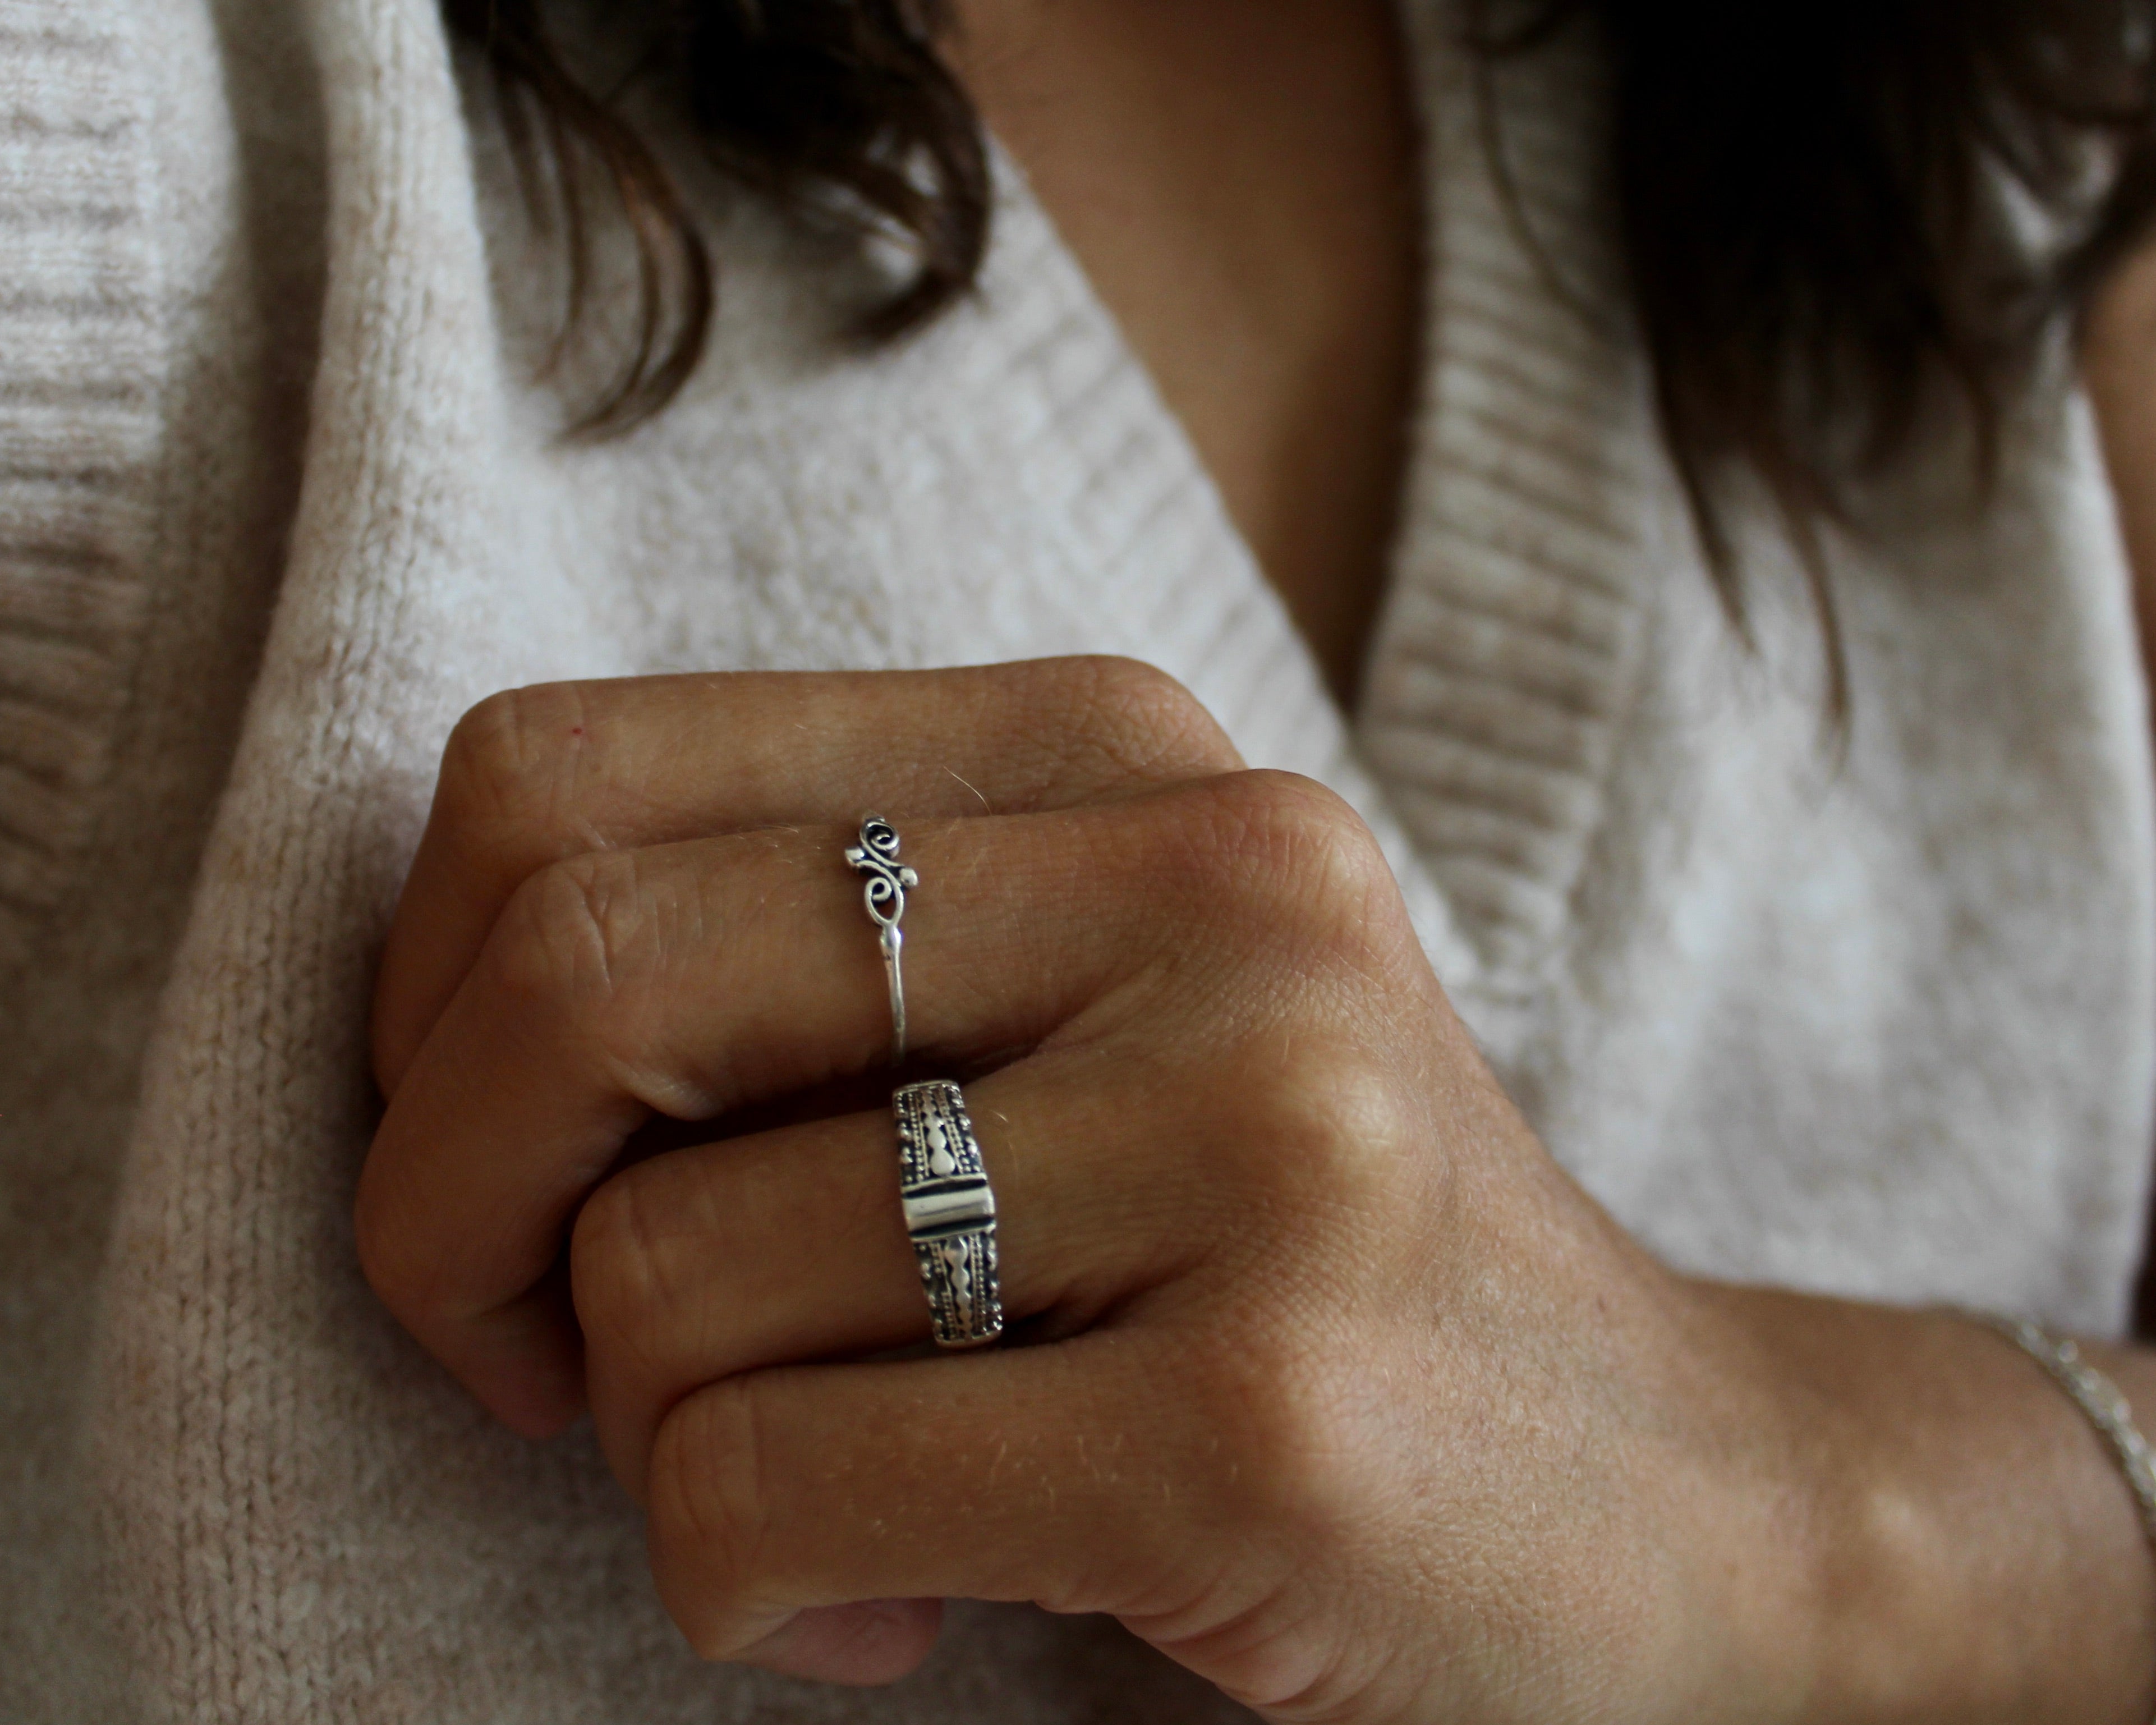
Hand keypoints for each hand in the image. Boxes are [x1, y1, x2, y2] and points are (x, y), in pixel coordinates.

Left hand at [355, 659, 1814, 1720]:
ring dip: (650, 1443)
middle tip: (531, 1352)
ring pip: (654, 1282)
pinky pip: (762, 1492)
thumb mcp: (1066, 1020)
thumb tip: (430, 1039)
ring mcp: (1258, 1141)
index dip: (431, 1004)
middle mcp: (1211, 885)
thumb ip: (797, 960)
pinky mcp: (1260, 1415)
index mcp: (1121, 753)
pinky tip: (895, 1608)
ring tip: (825, 1492)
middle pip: (580, 985)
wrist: (1672, 1495)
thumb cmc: (1284, 1258)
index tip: (512, 1171)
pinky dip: (744, 1590)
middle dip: (449, 1215)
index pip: (564, 781)